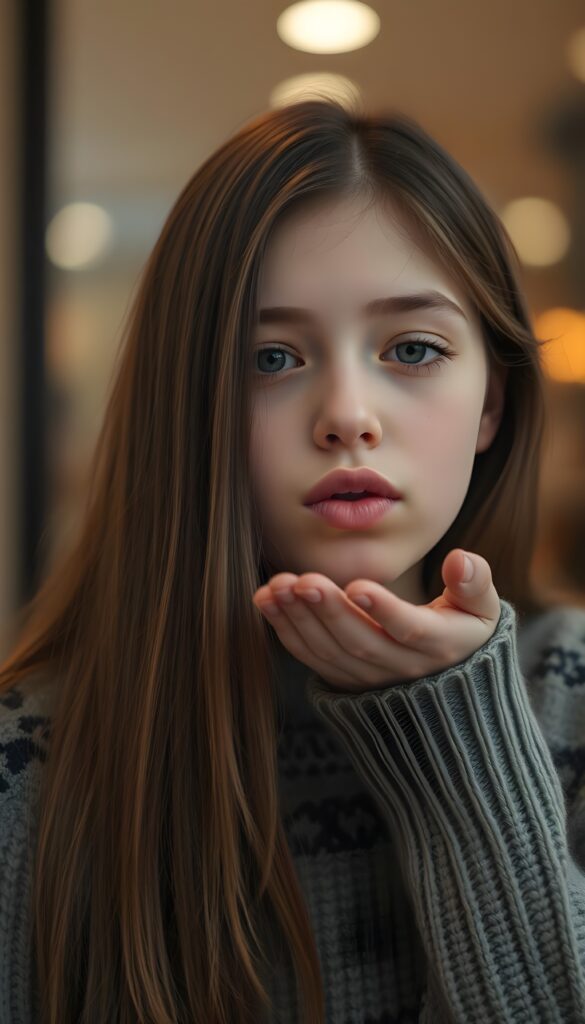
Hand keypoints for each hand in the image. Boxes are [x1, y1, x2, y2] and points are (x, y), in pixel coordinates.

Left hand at [252, 549, 500, 692]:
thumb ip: (474, 583)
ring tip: (279, 586)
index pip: (411, 630)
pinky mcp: (343, 679)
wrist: (447, 686)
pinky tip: (267, 599)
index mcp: (440, 646)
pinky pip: (310, 658)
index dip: (384, 610)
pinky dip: (286, 630)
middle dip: (330, 612)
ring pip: (330, 652)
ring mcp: (369, 679)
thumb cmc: (464, 629)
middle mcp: (402, 668)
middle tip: (304, 581)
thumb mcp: (482, 609)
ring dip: (300, 619)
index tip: (358, 585)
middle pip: (362, 643)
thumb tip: (461, 559)